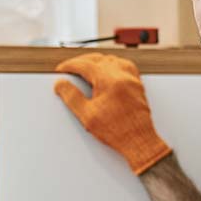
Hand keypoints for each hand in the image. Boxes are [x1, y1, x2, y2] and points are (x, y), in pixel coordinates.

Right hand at [54, 53, 172, 174]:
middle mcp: (122, 75)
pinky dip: (112, 65)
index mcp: (109, 80)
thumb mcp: (87, 115)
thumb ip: (71, 97)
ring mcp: (132, 78)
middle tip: (70, 70)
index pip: (84, 64)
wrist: (139, 142)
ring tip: (85, 69)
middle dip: (81, 62)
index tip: (61, 70)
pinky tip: (107, 71)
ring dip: (96, 61)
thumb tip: (61, 84)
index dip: (69, 66)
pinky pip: (124, 66)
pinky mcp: (137, 85)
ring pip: (111, 59)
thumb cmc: (117, 132)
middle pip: (97, 59)